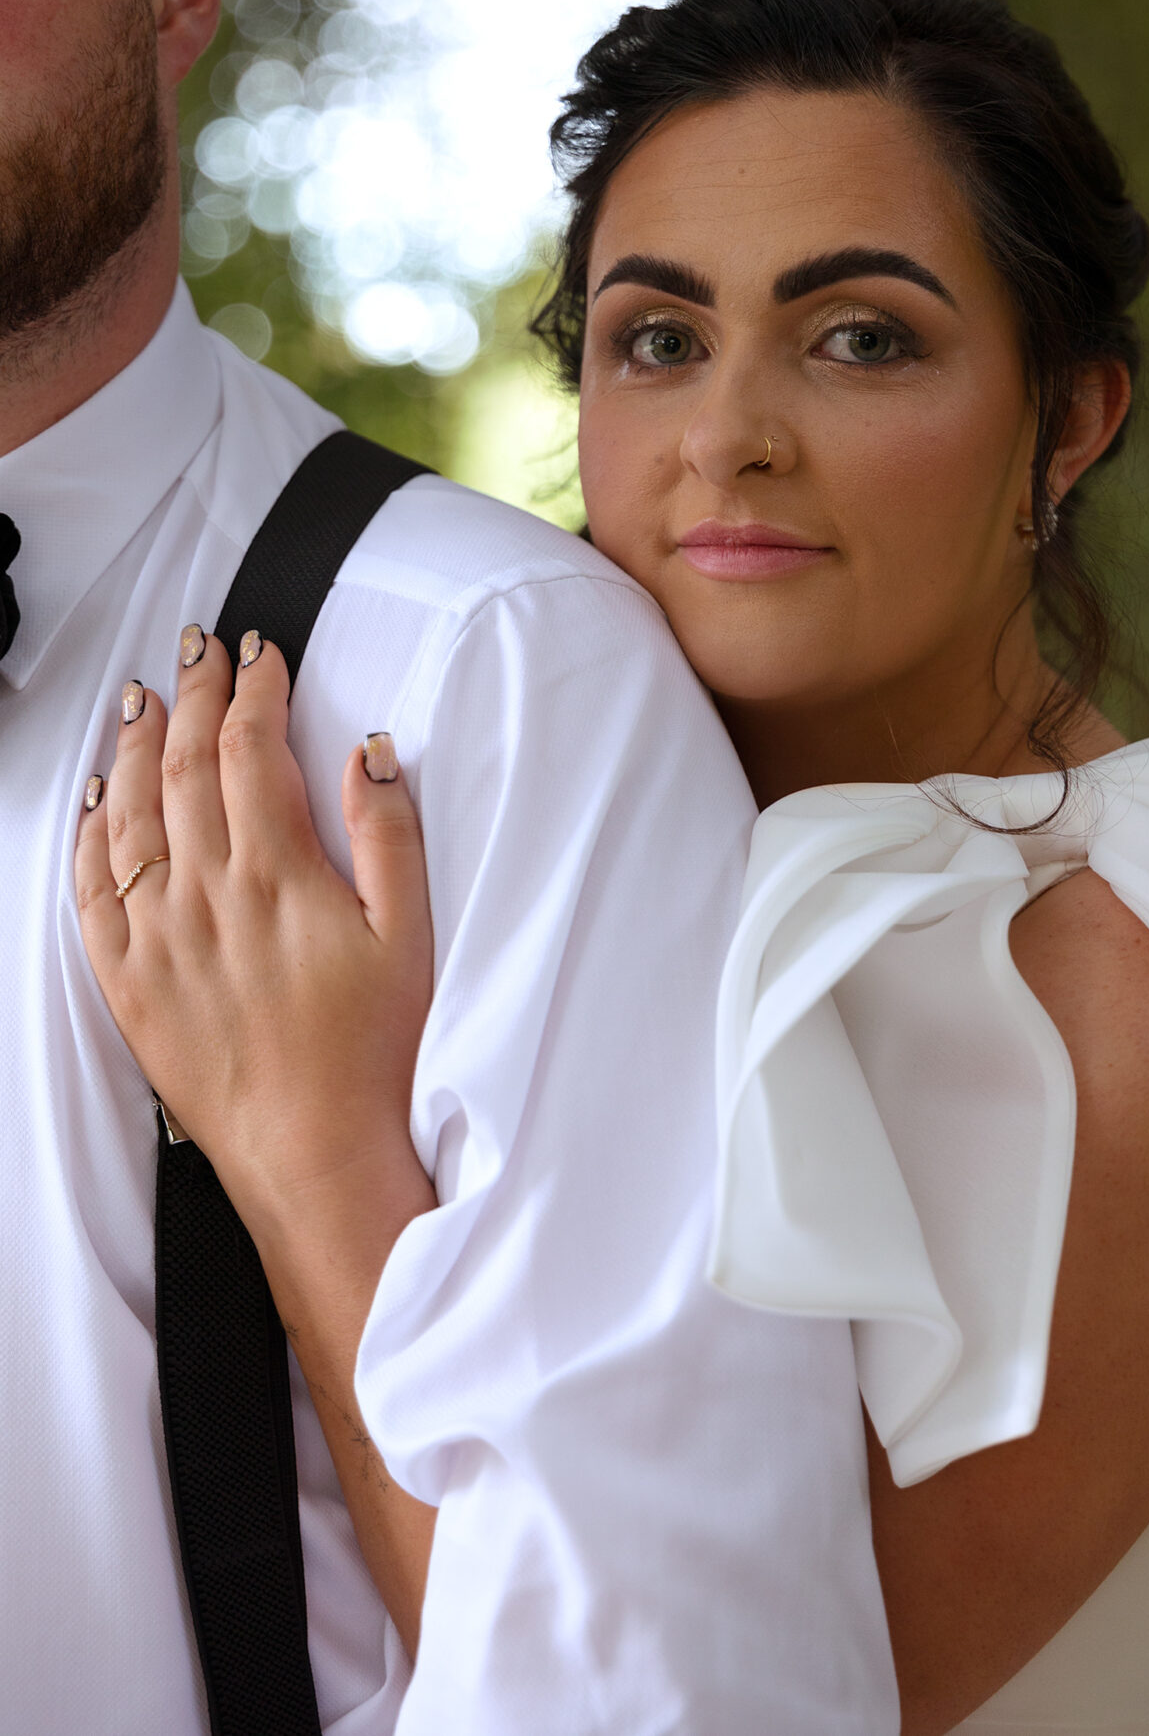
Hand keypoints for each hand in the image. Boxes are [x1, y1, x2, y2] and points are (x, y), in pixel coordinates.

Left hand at [75, 626, 434, 1232]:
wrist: (312, 1151)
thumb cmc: (370, 1050)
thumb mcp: (409, 934)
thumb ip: (388, 834)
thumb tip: (372, 753)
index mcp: (277, 872)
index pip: (250, 748)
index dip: (253, 689)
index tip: (260, 654)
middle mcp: (205, 894)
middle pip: (184, 765)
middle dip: (193, 694)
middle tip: (198, 648)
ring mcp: (157, 937)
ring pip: (130, 815)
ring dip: (135, 747)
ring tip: (142, 700)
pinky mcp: (129, 982)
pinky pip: (91, 889)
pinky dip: (89, 835)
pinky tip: (96, 804)